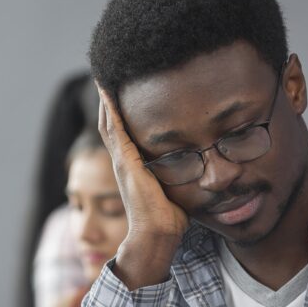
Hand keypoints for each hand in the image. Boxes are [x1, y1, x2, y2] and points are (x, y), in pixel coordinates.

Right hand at [97, 85, 188, 289]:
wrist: (158, 235)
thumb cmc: (170, 217)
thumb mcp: (174, 186)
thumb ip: (180, 171)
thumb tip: (203, 164)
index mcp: (132, 164)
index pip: (122, 128)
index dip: (118, 108)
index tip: (120, 86)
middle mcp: (122, 160)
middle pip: (110, 120)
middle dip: (108, 96)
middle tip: (108, 71)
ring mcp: (121, 161)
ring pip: (108, 121)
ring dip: (106, 96)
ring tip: (105, 72)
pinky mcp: (126, 163)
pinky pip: (115, 129)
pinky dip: (110, 109)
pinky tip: (108, 90)